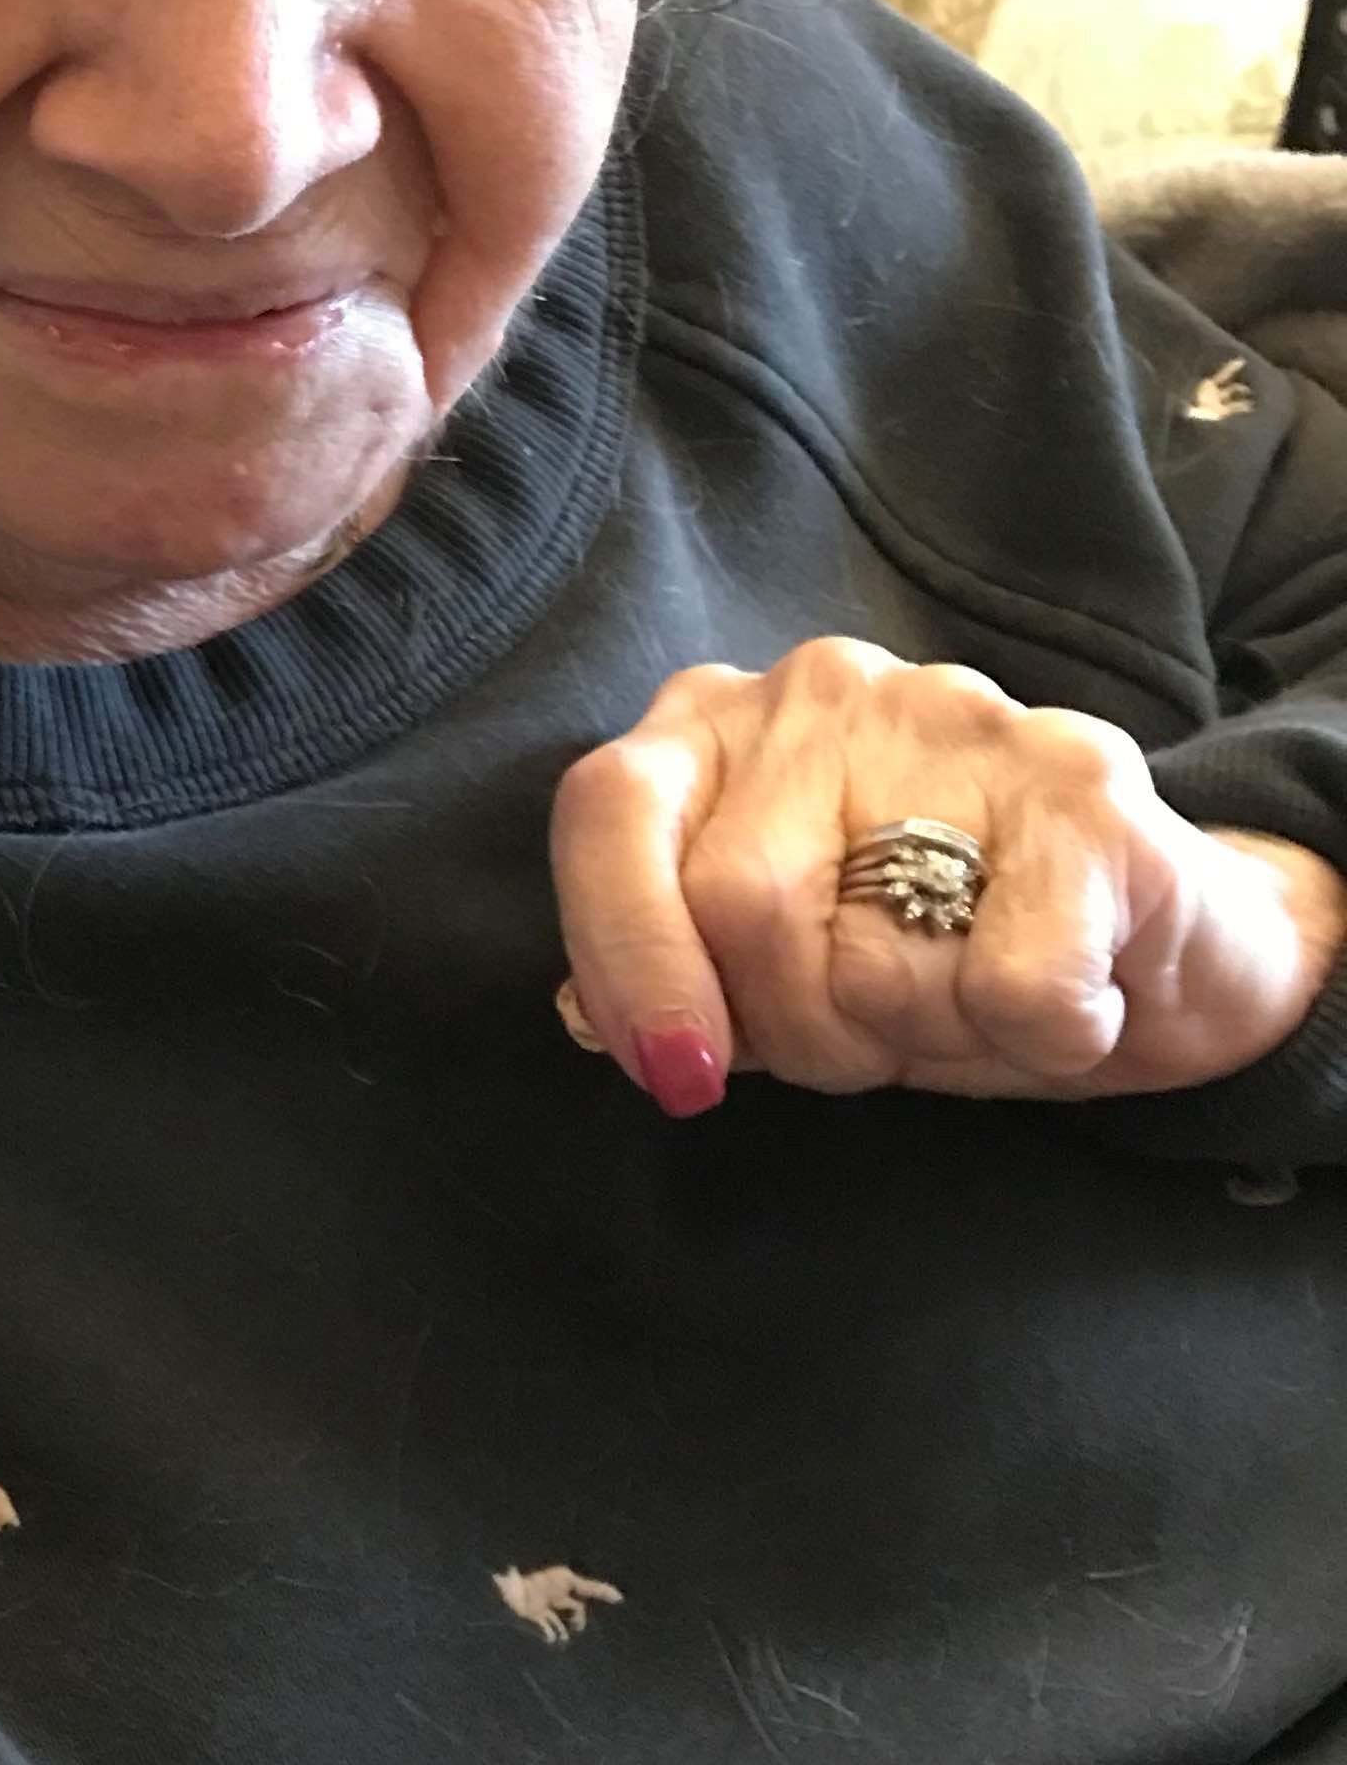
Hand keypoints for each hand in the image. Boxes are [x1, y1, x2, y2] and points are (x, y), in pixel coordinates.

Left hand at [552, 640, 1346, 1109]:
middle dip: (803, 1028)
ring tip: (976, 997)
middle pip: (735, 906)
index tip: (677, 1072)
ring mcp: (961, 718)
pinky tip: (1071, 998)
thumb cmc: (952, 949)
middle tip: (882, 1033)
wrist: (1177, 938)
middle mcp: (828, 692)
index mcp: (726, 722)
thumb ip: (685, 972)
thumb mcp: (793, 969)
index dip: (623, 955)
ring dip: (922, 1038)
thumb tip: (587, 1016)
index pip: (606, 809)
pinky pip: (1008, 986)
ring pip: (870, 960)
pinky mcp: (1087, 783)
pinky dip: (1039, 1040)